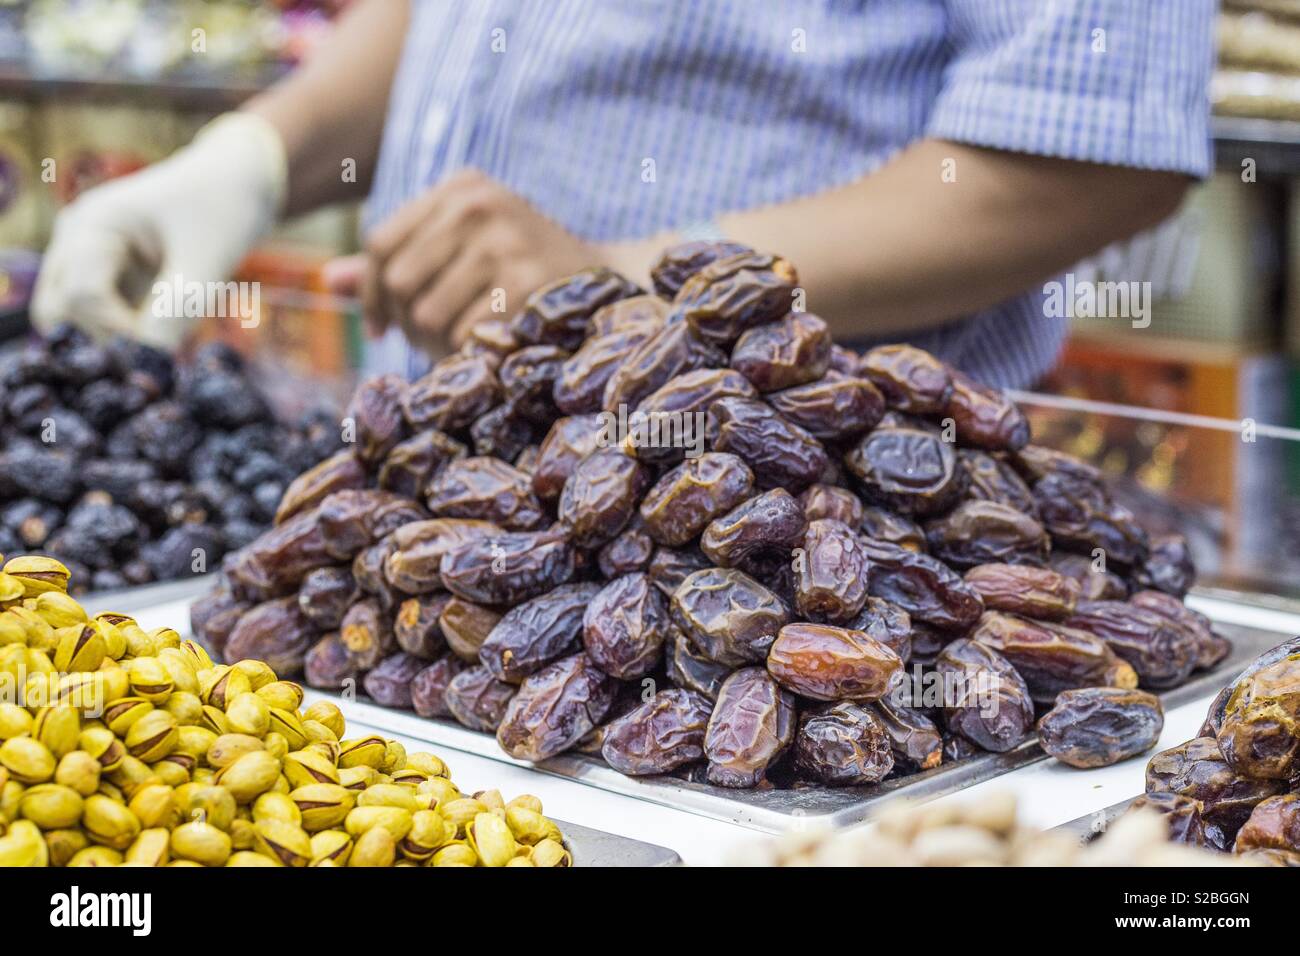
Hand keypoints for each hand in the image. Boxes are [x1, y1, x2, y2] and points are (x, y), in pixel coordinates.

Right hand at [31, 113, 286, 350]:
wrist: (240, 182)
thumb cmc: (226, 206)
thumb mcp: (207, 259)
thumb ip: (176, 310)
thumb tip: (148, 369)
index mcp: (91, 225)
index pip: (81, 297)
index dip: (121, 331)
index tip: (167, 346)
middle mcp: (75, 242)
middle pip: (59, 315)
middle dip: (105, 341)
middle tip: (160, 351)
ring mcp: (86, 261)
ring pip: (73, 324)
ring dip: (116, 341)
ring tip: (168, 336)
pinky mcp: (108, 280)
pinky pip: (101, 322)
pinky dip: (129, 336)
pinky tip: (167, 331)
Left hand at [362, 169, 605, 351]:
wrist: (606, 285)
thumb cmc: (523, 271)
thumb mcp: (463, 249)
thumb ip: (401, 260)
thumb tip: (332, 283)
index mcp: (460, 187)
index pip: (381, 243)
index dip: (372, 293)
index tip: (381, 325)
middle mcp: (478, 204)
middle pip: (399, 280)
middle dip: (407, 323)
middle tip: (428, 341)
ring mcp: (504, 241)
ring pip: (426, 313)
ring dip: (435, 344)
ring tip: (458, 344)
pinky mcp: (526, 282)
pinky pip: (463, 334)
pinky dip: (467, 353)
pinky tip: (484, 350)